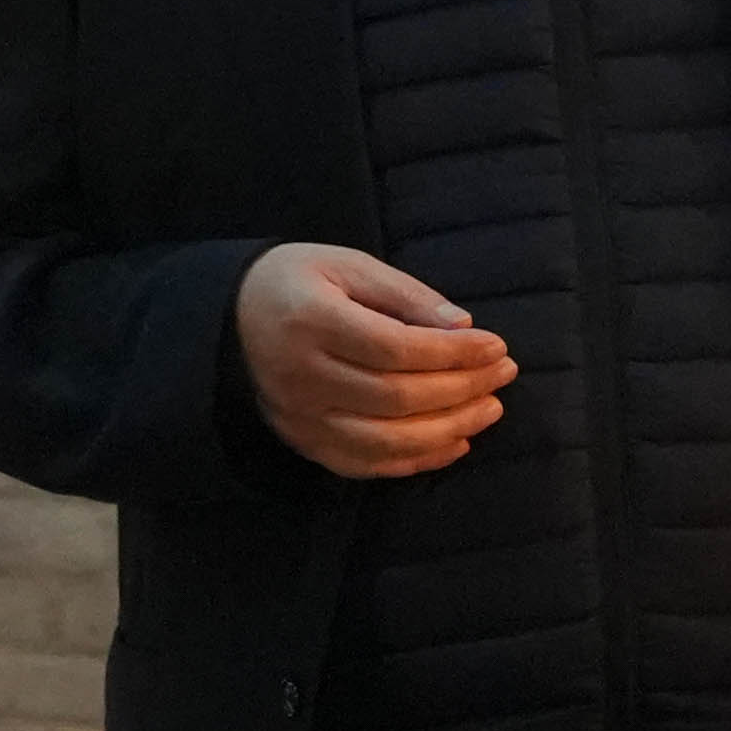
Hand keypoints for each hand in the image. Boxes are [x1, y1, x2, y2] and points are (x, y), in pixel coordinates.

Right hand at [236, 242, 507, 480]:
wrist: (227, 320)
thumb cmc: (295, 282)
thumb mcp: (347, 265)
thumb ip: (405, 294)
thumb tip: (463, 326)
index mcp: (311, 321)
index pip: (396, 348)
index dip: (453, 353)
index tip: (495, 345)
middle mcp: (302, 377)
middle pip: (397, 397)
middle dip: (462, 388)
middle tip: (503, 374)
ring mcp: (301, 417)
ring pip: (387, 440)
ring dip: (449, 429)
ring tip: (490, 409)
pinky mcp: (303, 443)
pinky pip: (367, 465)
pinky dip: (416, 460)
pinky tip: (454, 443)